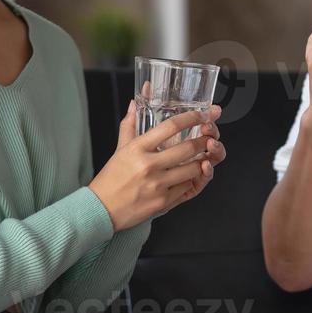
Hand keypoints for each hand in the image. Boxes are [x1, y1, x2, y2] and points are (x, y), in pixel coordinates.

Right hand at [89, 103, 224, 230]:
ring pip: (193, 169)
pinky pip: (187, 187)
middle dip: (204, 140)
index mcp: (138, 148)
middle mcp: (149, 165)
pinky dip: (192, 180)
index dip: (191, 118)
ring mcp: (157, 185)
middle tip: (210, 136)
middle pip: (188, 147)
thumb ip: (129, 125)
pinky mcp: (163, 202)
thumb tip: (134, 104)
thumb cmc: (110, 179)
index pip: (171, 126)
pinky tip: (191, 175)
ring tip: (203, 156)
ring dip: (202, 162)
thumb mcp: (119, 149)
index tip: (201, 116)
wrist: (101, 209)